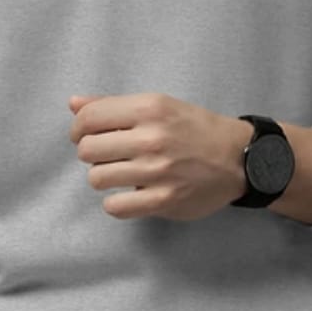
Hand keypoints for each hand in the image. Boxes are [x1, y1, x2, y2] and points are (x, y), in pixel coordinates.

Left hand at [68, 92, 249, 220]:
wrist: (238, 157)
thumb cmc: (195, 128)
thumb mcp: (158, 105)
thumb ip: (114, 104)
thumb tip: (73, 103)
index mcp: (149, 109)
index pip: (88, 118)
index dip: (78, 129)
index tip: (85, 136)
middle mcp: (152, 138)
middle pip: (87, 149)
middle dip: (92, 153)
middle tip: (108, 155)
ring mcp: (157, 171)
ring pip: (97, 178)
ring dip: (104, 177)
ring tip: (121, 173)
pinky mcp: (164, 200)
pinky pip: (116, 207)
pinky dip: (116, 203)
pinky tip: (129, 194)